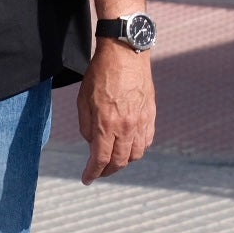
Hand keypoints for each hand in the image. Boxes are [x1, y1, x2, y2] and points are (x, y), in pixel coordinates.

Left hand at [76, 41, 154, 184]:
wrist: (125, 53)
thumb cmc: (100, 73)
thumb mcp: (83, 99)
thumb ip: (86, 126)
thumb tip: (92, 144)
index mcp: (106, 123)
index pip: (100, 159)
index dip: (93, 172)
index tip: (87, 179)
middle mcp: (126, 127)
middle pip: (119, 161)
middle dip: (107, 171)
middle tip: (98, 172)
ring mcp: (141, 122)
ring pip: (135, 155)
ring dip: (124, 162)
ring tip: (113, 160)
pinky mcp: (151, 115)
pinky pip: (146, 141)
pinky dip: (137, 149)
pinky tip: (129, 147)